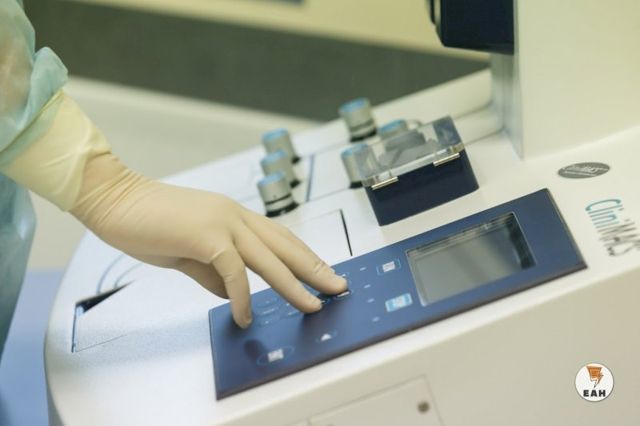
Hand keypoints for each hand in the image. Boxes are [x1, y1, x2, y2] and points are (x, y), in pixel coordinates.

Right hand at [71, 154, 346, 327]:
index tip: (322, 272)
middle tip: (338, 286)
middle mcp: (236, 215)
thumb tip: (232, 294)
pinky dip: (243, 295)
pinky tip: (245, 315)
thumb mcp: (188, 252)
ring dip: (295, 284)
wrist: (114, 200)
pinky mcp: (206, 234)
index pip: (279, 238)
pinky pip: (234, 270)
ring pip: (270, 258)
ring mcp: (223, 222)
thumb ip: (212, 271)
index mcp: (234, 217)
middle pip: (286, 245)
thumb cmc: (149, 223)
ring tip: (313, 305)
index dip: (304, 256)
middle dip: (315, 268)